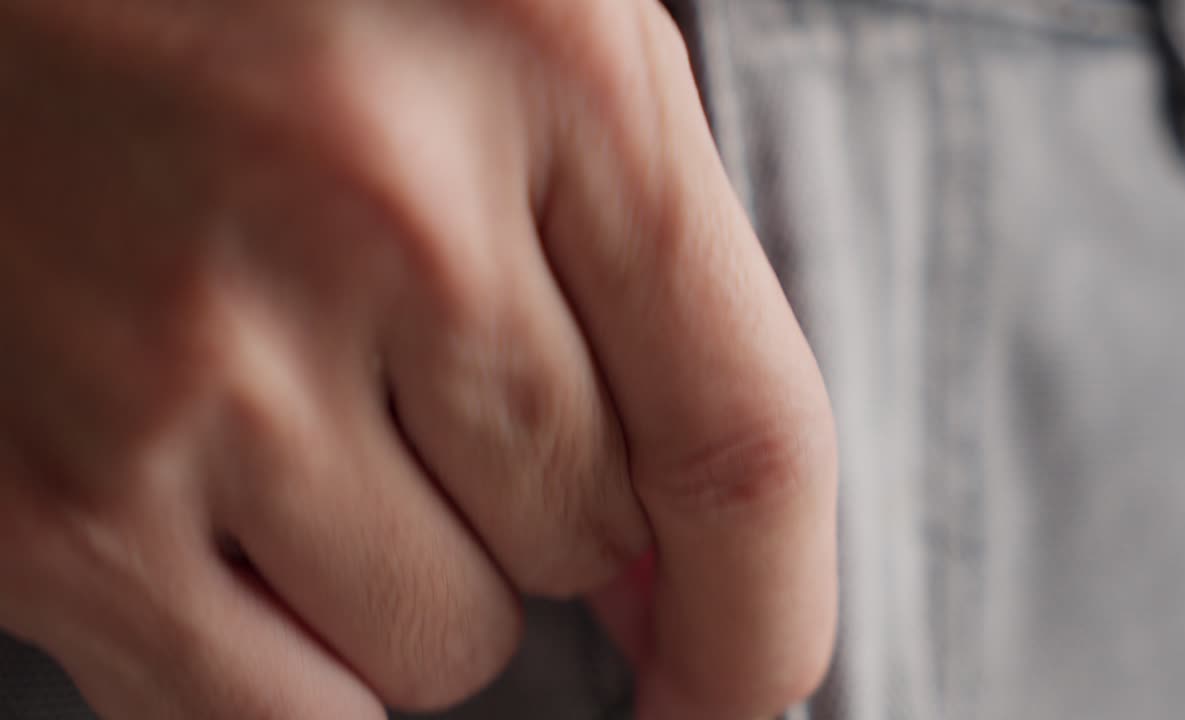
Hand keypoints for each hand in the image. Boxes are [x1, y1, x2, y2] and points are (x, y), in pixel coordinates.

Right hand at [0, 2, 837, 717]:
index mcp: (554, 71)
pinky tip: (240, 517)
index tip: (736, 680)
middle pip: (580, 543)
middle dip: (542, 507)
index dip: (764, 616)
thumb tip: (670, 584)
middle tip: (421, 377)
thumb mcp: (518, 58)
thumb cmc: (280, 3)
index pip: (743, 443)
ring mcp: (200, 358)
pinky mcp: (39, 498)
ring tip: (300, 408)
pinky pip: (260, 712)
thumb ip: (630, 282)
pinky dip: (293, 654)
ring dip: (413, 575)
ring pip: (435, 646)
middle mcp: (386, 210)